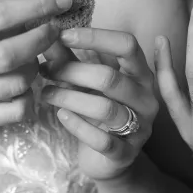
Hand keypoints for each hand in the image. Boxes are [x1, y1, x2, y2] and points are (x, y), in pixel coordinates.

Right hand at [0, 0, 71, 132]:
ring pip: (16, 83)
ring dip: (34, 69)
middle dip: (41, 40)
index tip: (61, 1)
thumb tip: (39, 9)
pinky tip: (23, 89)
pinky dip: (28, 98)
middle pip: (10, 53)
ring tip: (32, 62)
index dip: (35, 7)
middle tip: (53, 32)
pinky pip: (14, 111)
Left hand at [41, 27, 158, 180]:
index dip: (96, 36)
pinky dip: (77, 126)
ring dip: (69, 98)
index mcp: (142, 74)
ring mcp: (141, 127)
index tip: (62, 35)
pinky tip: (61, 116)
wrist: (108, 160)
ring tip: (47, 93)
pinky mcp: (126, 154)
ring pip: (105, 109)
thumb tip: (46, 33)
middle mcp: (147, 98)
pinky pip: (102, 140)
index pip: (128, 45)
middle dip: (72, 72)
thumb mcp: (85, 82)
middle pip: (110, 77)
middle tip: (45, 70)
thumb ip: (69, 59)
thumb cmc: (97, 113)